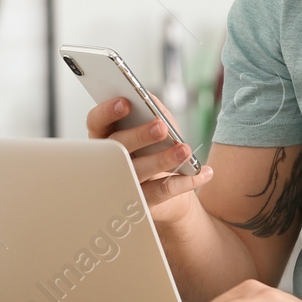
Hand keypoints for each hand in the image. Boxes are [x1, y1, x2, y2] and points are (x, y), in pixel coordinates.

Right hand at [86, 96, 212, 227]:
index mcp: (107, 136)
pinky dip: (186, 182)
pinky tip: (204, 172)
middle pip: (117, 147)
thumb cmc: (156, 147)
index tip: (125, 102)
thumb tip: (148, 98)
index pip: (96, 122)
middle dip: (139, 135)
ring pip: (138, 171)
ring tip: (185, 150)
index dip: (107, 111)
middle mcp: (109, 160)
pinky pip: (163, 192)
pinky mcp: (142, 203)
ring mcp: (123, 184)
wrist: (169, 186)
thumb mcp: (153, 123)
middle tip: (162, 127)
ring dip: (163, 160)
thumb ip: (149, 108)